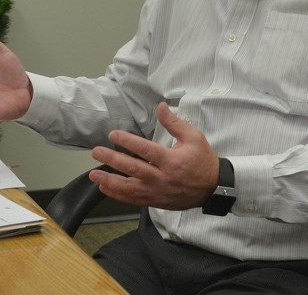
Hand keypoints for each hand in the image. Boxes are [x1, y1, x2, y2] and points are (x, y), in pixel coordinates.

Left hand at [90, 102, 218, 209]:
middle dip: (112, 160)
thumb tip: (160, 106)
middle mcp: (162, 178)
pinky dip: (118, 195)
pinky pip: (133, 200)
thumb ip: (174, 123)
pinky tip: (105, 189)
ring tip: (93, 175)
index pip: (144, 150)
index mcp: (171, 160)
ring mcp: (158, 192)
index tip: (113, 134)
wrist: (213, 188)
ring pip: (129, 188)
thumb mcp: (193, 137)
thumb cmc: (203, 160)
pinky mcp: (156, 201)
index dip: (127, 141)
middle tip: (96, 152)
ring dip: (110, 182)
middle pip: (133, 169)